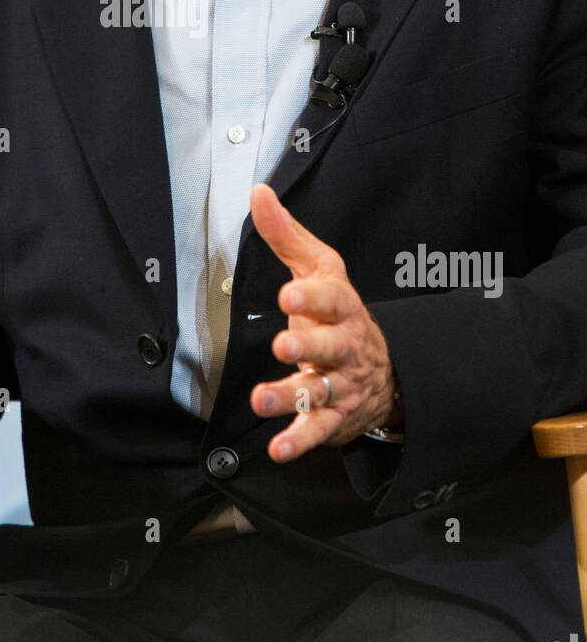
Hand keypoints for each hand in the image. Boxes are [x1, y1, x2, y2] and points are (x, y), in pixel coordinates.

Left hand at [248, 183, 400, 462]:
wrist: (383, 369)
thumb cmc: (336, 311)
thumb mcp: (317, 267)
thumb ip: (285, 234)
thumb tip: (258, 192)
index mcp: (340, 307)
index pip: (330, 298)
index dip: (312, 297)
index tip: (289, 293)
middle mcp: (343, 346)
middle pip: (330, 347)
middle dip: (309, 346)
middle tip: (283, 343)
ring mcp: (340, 384)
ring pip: (319, 391)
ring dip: (290, 395)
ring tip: (262, 398)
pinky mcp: (332, 417)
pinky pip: (317, 430)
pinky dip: (299, 441)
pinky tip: (278, 449)